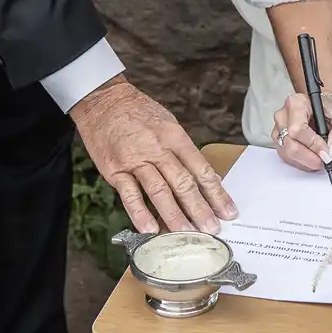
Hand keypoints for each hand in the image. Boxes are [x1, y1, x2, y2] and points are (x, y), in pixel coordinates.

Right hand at [70, 77, 236, 233]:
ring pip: (159, 190)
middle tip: (212, 228)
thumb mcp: (168, 123)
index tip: (228, 211)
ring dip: (175, 214)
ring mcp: (135, 159)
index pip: (201, 169)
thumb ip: (185, 152)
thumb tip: (206, 178)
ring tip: (187, 232)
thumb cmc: (138, 112)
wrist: (103, 100)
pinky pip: (129, 194)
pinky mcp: (114, 169)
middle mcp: (157, 148)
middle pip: (183, 182)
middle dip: (200, 208)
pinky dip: (139, 213)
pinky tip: (149, 228)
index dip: (216, 193)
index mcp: (175, 136)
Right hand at [272, 89, 331, 171]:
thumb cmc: (330, 108)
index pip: (298, 129)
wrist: (324, 107)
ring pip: (288, 154)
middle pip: (290, 144)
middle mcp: (283, 116)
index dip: (312, 144)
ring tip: (321, 160)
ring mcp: (278, 130)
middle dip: (310, 157)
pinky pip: (287, 158)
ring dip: (306, 162)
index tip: (326, 152)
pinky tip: (313, 159)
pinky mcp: (279, 142)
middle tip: (325, 161)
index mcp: (296, 103)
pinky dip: (302, 163)